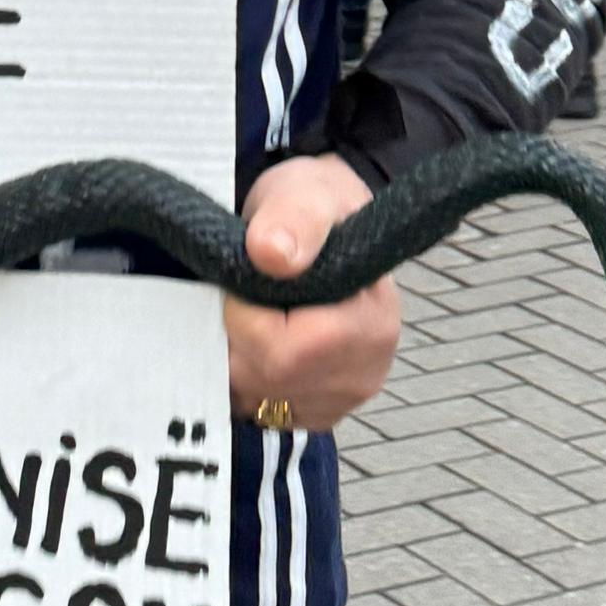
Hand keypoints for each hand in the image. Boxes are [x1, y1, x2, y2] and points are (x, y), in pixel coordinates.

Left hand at [226, 154, 399, 435]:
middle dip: (234, 337)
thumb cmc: (314, 206)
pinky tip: (253, 339)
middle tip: (240, 294)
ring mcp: (339, 399)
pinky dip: (242, 377)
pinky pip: (255, 410)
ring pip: (252, 399)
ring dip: (234, 356)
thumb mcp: (307, 193)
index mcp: (372, 325)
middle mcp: (364, 373)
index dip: (246, 314)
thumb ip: (293, 219)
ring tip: (249, 312)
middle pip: (264, 380)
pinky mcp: (314, 413)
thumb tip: (271, 254)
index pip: (286, 351)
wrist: (320, 224)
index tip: (244, 279)